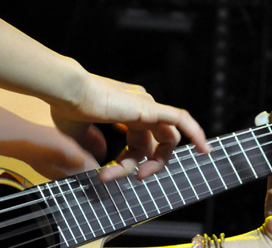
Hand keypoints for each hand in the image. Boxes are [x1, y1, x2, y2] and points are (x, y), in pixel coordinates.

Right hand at [51, 73, 209, 181]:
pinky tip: (205, 148)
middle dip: (145, 166)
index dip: (127, 163)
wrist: (68, 92)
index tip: (108, 175)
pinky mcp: (149, 109)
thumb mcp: (78, 134)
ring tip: (140, 176)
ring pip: (167, 140)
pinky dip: (195, 132)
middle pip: (154, 144)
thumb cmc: (67, 108)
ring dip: (156, 163)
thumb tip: (102, 159)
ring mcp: (146, 106)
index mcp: (124, 110)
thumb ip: (92, 145)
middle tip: (133, 179)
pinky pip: (181, 120)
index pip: (139, 142)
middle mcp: (139, 106)